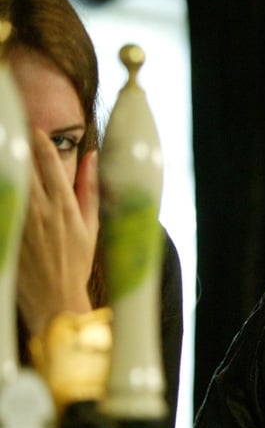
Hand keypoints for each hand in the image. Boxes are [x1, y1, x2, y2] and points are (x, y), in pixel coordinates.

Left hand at [17, 129, 98, 335]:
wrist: (53, 297)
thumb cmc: (76, 262)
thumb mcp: (91, 225)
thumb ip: (90, 189)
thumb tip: (92, 157)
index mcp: (65, 205)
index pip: (50, 163)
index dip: (41, 142)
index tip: (35, 130)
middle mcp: (40, 210)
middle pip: (24, 166)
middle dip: (18, 147)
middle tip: (11, 132)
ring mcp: (20, 221)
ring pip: (10, 182)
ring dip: (7, 166)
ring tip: (5, 154)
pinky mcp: (8, 232)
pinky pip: (4, 202)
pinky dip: (3, 190)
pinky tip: (3, 183)